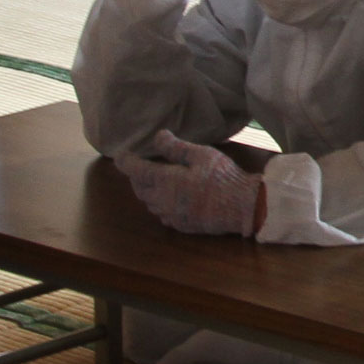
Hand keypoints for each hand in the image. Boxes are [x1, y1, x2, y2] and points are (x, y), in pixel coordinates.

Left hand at [117, 132, 259, 236]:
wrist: (243, 207)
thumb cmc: (224, 177)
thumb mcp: (202, 155)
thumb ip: (176, 147)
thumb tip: (157, 136)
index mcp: (166, 181)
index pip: (136, 171)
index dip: (125, 162)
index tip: (120, 155)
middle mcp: (163, 201)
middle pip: (139, 189)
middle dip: (137, 177)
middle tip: (142, 166)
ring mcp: (172, 216)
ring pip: (149, 203)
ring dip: (148, 191)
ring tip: (156, 180)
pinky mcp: (182, 226)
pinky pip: (162, 215)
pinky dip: (160, 204)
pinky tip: (170, 198)